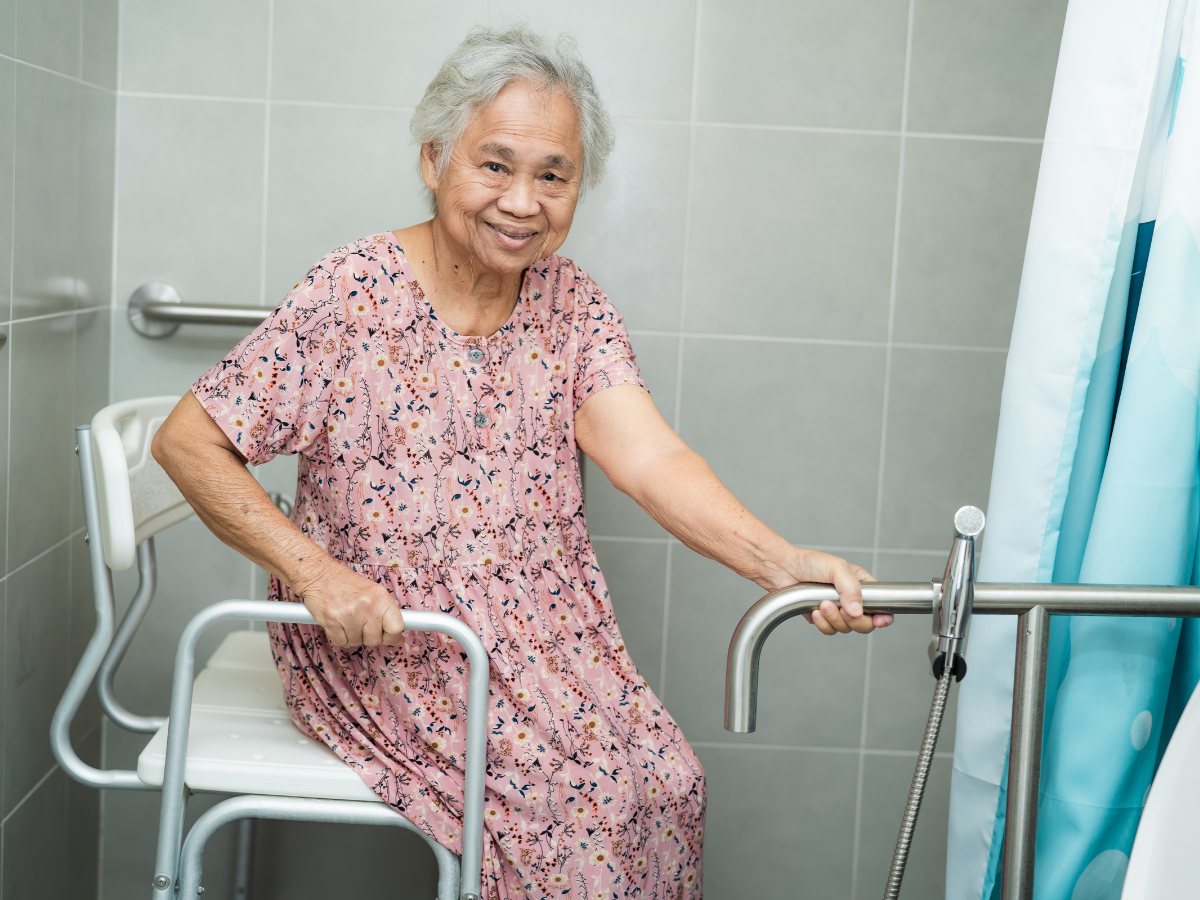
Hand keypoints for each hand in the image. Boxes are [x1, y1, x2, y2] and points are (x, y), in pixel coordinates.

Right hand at [294, 559, 404, 647]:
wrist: (320, 575)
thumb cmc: (346, 584)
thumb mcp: (373, 592)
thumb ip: (385, 613)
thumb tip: (398, 637)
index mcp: (381, 597)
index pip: (396, 627)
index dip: (393, 637)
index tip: (388, 638)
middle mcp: (367, 605)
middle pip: (375, 639)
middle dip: (368, 637)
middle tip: (361, 626)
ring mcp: (349, 614)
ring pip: (356, 642)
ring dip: (351, 636)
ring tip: (347, 620)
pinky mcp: (332, 621)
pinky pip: (341, 642)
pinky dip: (339, 637)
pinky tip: (338, 624)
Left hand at [772, 547, 890, 634]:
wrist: (783, 569)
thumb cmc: (810, 562)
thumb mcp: (836, 568)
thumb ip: (850, 588)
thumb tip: (858, 611)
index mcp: (861, 585)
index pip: (881, 605)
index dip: (883, 616)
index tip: (878, 620)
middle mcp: (851, 599)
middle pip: (865, 623)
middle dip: (854, 621)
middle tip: (843, 610)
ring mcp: (837, 610)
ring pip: (846, 629)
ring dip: (834, 619)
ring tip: (823, 604)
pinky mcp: (822, 618)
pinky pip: (829, 630)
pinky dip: (823, 623)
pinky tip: (814, 611)